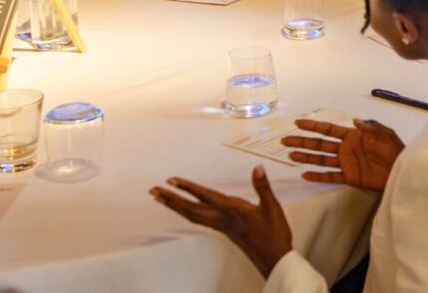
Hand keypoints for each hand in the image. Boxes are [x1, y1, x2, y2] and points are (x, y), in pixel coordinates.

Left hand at [149, 165, 291, 277]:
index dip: (188, 187)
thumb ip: (262, 187)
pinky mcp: (223, 230)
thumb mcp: (272, 207)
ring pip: (192, 216)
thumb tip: (258, 168)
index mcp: (232, 210)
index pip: (205, 196)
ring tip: (161, 198)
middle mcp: (222, 218)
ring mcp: (221, 226)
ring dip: (175, 206)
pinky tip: (184, 209)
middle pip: (190, 208)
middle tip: (153, 190)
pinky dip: (187, 213)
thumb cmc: (274, 234)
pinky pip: (199, 220)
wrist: (273, 258)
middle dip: (171, 199)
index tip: (171, 180)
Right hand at [282, 119, 404, 190]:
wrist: (402, 171)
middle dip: (302, 141)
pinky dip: (317, 176)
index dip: (313, 126)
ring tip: (290, 155)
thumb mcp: (385, 135)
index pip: (328, 130)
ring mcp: (346, 163)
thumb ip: (369, 127)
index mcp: (352, 136)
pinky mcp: (349, 177)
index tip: (297, 123)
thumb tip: (354, 120)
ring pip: (321, 159)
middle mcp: (345, 148)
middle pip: (319, 144)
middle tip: (285, 140)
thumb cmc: (395, 150)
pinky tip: (304, 174)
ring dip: (306, 157)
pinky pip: (330, 176)